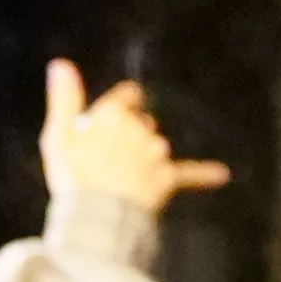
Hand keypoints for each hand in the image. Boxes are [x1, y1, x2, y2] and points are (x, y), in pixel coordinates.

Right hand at [37, 55, 225, 271]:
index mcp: (113, 114)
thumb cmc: (73, 177)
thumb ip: (64, 98)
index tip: (111, 121)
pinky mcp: (167, 178)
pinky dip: (205, 174)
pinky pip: (189, 173)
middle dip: (131, 135)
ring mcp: (156, 153)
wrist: (96, 217)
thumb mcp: (58, 135)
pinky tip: (223, 175)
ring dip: (147, 155)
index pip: (127, 96)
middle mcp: (140, 128)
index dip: (120, 108)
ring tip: (124, 178)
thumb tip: (61, 64)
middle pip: (142, 123)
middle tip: (110, 160)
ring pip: (157, 146)